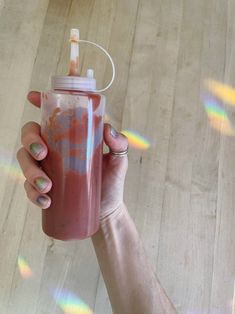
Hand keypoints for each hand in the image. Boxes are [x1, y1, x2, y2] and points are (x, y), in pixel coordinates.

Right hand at [17, 91, 128, 219]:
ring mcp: (47, 168)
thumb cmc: (111, 181)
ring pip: (25, 160)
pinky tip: (46, 200)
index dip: (41, 103)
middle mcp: (55, 150)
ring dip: (30, 172)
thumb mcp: (118, 160)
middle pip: (30, 135)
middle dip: (30, 141)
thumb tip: (107, 128)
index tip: (33, 97)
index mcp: (70, 137)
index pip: (52, 116)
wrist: (107, 210)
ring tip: (47, 186)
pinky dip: (33, 193)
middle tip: (42, 154)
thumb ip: (118, 143)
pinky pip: (29, 187)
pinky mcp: (44, 188)